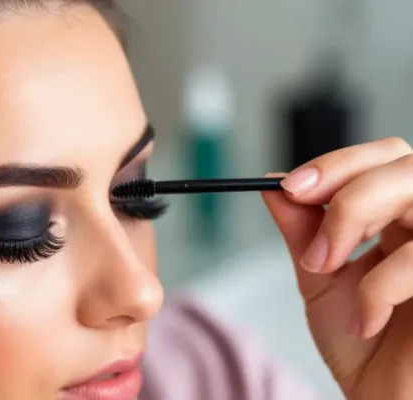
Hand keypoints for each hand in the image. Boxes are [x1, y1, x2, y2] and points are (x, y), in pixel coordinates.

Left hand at [262, 137, 412, 399]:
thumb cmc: (365, 349)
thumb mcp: (322, 281)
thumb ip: (303, 231)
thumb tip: (272, 183)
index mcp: (401, 218)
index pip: (384, 158)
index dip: (338, 163)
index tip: (290, 187)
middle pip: (405, 163)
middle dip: (348, 191)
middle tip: (312, 235)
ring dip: (356, 219)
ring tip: (325, 267)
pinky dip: (382, 285)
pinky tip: (365, 321)